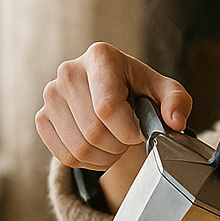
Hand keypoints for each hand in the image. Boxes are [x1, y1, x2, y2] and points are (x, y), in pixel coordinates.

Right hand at [34, 42, 191, 169]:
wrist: (112, 93)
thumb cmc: (139, 90)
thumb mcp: (164, 90)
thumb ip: (177, 101)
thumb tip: (175, 122)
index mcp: (100, 57)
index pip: (107, 107)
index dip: (128, 131)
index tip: (139, 132)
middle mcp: (69, 71)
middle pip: (94, 132)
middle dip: (119, 146)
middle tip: (129, 139)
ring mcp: (51, 95)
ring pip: (79, 148)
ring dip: (105, 157)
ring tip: (116, 144)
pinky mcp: (42, 117)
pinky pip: (64, 156)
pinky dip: (87, 163)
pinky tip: (99, 150)